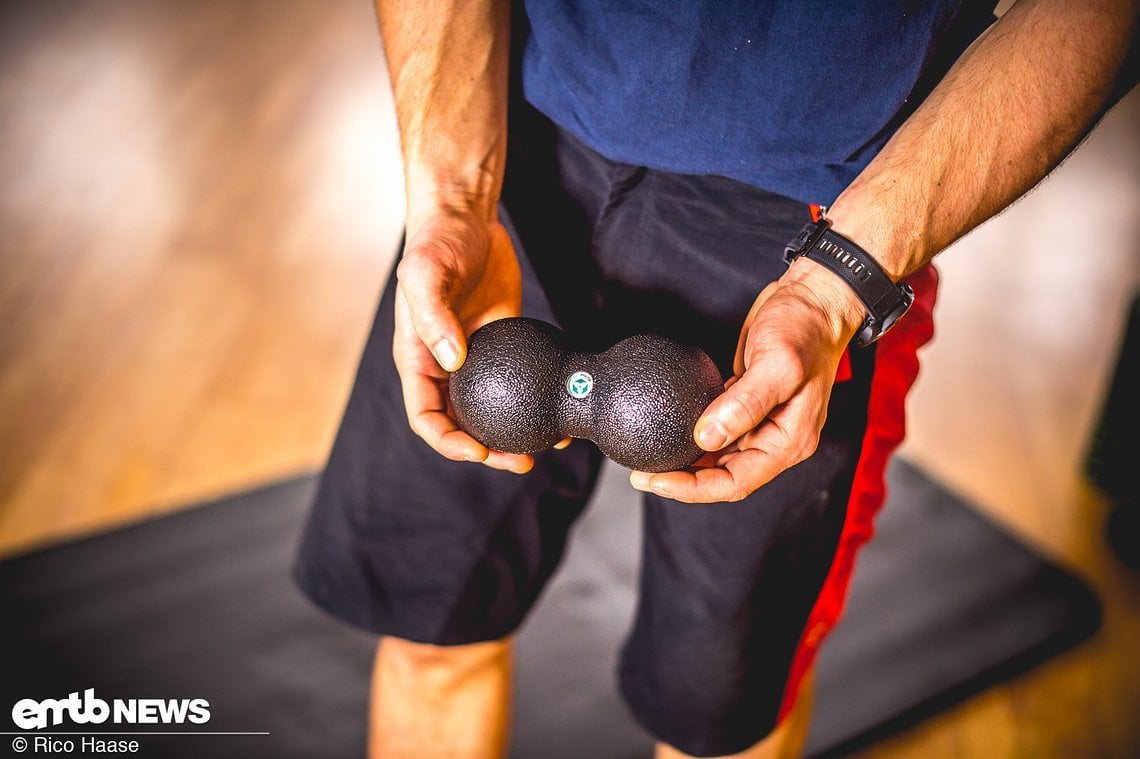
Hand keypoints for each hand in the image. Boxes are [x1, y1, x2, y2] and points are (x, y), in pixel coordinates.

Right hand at [392, 207, 533, 472]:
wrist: (466, 218)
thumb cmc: (435, 243)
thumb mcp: (424, 274)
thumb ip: (433, 316)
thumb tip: (454, 361)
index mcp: (418, 359)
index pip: (425, 416)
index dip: (447, 441)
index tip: (478, 449)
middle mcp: (444, 366)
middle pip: (461, 424)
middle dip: (488, 451)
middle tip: (522, 461)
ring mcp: (475, 358)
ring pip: (493, 410)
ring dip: (515, 433)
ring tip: (547, 447)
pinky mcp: (504, 344)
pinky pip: (520, 380)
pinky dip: (536, 399)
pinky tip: (560, 409)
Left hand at [630, 260, 865, 502]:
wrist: (811, 298)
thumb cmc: (806, 329)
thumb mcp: (777, 364)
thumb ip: (744, 404)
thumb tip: (706, 437)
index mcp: (788, 441)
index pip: (736, 481)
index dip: (694, 489)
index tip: (657, 481)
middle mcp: (774, 438)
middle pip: (722, 475)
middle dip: (681, 479)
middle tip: (642, 473)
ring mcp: (760, 422)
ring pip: (716, 456)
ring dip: (684, 461)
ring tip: (648, 459)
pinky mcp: (745, 404)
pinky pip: (716, 430)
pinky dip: (691, 435)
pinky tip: (668, 430)